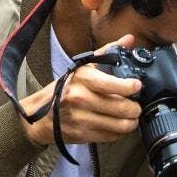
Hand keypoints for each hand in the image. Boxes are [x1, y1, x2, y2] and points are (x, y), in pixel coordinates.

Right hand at [19, 34, 141, 146]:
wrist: (39, 115)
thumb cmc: (64, 89)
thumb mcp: (83, 67)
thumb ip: (108, 52)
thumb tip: (129, 39)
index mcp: (82, 79)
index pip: (113, 85)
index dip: (130, 87)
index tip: (137, 86)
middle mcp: (81, 98)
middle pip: (121, 108)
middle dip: (135, 108)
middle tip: (136, 106)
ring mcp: (82, 118)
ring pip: (120, 125)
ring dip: (131, 122)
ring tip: (131, 117)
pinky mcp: (83, 135)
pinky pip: (111, 136)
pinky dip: (120, 133)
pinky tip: (119, 126)